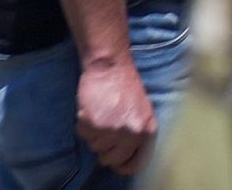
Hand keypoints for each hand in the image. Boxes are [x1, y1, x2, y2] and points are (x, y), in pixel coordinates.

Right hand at [76, 58, 156, 174]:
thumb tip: (128, 159)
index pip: (136, 164)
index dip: (123, 165)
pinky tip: (92, 110)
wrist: (111, 66)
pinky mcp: (93, 123)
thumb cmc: (126, 88)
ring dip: (94, 134)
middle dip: (105, 148)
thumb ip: (138, 135)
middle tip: (105, 130)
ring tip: (102, 114)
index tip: (116, 162)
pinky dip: (84, 125)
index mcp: (148, 130)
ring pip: (95, 147)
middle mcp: (132, 133)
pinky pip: (83, 135)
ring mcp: (112, 129)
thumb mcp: (143, 112)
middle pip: (111, 160)